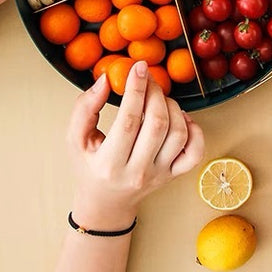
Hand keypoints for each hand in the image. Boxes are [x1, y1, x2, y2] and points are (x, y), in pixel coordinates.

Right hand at [68, 61, 204, 230]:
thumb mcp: (76, 139)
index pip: (128, 120)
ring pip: (178, 134)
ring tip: (159, 98)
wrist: (105, 203)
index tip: (138, 68)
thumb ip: (84, 108)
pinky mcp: (173, 176)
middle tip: (149, 78)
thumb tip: (105, 80)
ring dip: (173, 107)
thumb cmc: (89, 167)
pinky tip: (182, 118)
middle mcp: (137, 172)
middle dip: (155, 93)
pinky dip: (195, 131)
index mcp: (109, 164)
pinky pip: (194, 153)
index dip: (136, 90)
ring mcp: (159, 175)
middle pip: (157, 124)